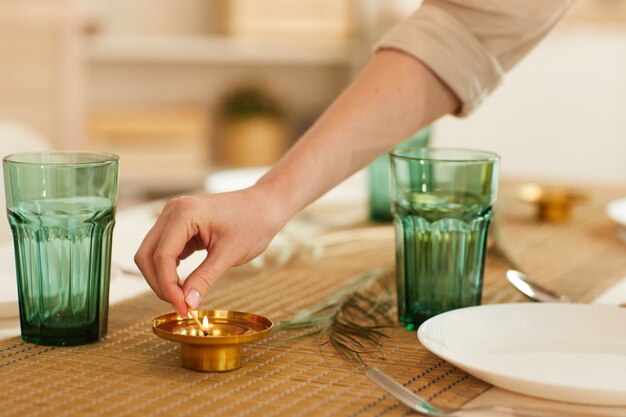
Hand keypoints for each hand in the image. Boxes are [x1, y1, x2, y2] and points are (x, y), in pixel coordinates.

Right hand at [134, 185, 285, 316]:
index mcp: (184, 213)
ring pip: (151, 254)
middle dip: (160, 284)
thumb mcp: (230, 254)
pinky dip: (169, 269)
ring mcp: (173, 216)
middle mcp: (172, 211)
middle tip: (180, 305)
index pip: (161, 256)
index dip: (167, 287)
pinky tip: (184, 284)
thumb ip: (205, 278)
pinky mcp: (179, 225)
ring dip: (162, 278)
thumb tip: (187, 304)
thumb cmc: (253, 223)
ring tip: (183, 297)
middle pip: (147, 255)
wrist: (265, 206)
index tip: (182, 308)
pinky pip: (164, 250)